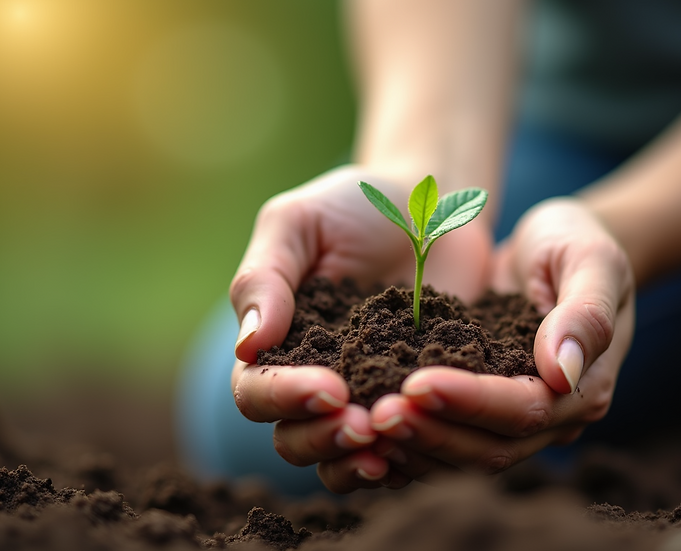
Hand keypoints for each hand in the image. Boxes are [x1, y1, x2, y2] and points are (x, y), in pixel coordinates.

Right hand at [228, 165, 492, 492]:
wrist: (433, 206)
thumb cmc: (355, 205)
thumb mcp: (300, 221)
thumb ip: (266, 276)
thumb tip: (247, 345)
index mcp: (275, 342)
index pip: (256, 390)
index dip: (284, 398)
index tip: (328, 389)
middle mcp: (313, 379)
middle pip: (292, 438)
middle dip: (322, 439)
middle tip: (364, 426)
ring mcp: (364, 396)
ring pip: (340, 458)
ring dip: (358, 461)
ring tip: (389, 448)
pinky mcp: (413, 403)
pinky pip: (400, 450)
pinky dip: (406, 458)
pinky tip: (427, 444)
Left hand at [368, 197, 634, 481]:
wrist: (553, 246)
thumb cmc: (575, 242)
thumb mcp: (591, 259)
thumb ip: (586, 313)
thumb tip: (564, 372)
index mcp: (584, 387)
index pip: (526, 409)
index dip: (472, 401)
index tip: (418, 383)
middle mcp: (553, 419)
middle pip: (491, 448)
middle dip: (433, 432)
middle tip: (376, 414)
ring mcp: (514, 422)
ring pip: (464, 457)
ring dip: (415, 445)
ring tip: (364, 423)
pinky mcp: (481, 415)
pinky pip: (446, 445)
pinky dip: (410, 444)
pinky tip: (367, 429)